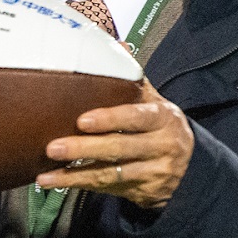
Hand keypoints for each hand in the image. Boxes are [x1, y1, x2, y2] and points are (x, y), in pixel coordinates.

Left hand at [34, 82, 193, 208]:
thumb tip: (116, 45)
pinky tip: (56, 181)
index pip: (136, 118)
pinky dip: (80, 184)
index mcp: (164, 118)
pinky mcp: (142, 192)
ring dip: (75, 174)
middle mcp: (162, 146)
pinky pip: (107, 188)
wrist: (190, 168)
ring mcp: (153, 173)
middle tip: (53, 147)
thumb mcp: (155, 103)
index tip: (82, 120)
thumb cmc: (161, 127)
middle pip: (120, 148)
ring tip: (46, 173)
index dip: (110, 120)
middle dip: (84, 149)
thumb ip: (133, 80)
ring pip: (111, 174)